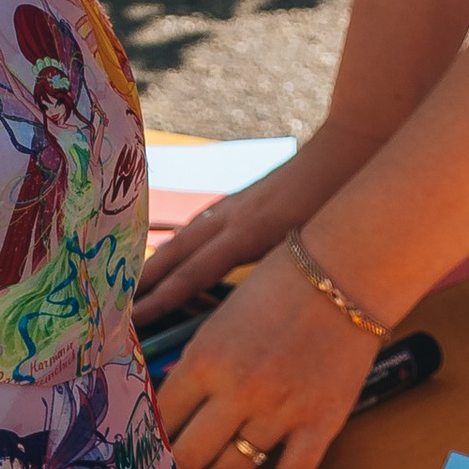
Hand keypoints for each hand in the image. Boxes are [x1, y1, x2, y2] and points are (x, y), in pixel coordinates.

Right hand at [136, 142, 339, 320]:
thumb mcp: (312, 247)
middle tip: (116, 308)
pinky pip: (202, 226)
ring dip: (159, 262)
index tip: (134, 320)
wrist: (353, 148)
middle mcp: (230, 218)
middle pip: (176, 254)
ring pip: (185, 238)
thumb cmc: (340, 200)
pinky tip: (180, 252)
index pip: (191, 275)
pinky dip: (184, 243)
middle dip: (145, 282)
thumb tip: (250, 312)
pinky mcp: (243, 200)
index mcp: (245, 234)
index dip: (161, 300)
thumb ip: (278, 276)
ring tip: (135, 285)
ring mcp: (234, 206)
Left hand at [154, 245, 379, 468]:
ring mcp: (280, 413)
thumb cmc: (280, 286)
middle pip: (188, 455)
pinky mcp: (320, 425)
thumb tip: (171, 405)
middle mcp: (238, 392)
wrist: (347, 275)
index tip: (148, 446)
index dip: (150, 437)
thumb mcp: (220, 319)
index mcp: (205, 360)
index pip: (161, 418)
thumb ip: (197, 363)